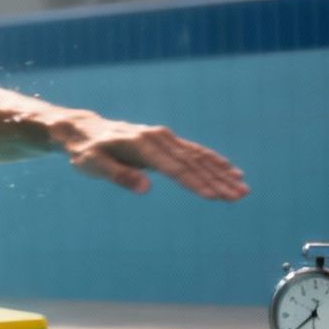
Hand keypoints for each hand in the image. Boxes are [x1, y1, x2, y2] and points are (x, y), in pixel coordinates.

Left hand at [56, 116, 248, 200]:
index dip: (195, 183)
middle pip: (192, 163)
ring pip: (198, 157)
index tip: (214, 197)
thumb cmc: (87, 152)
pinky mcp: (166, 141)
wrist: (84, 131)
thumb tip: (146, 188)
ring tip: (243, 188)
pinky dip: (214, 161)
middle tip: (240, 196)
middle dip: (217, 181)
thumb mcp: (95, 165)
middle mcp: (158, 138)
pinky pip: (194, 151)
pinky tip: (231, 171)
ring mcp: (164, 138)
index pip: (174, 168)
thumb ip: (120, 176)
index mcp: (142, 145)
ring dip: (221, 173)